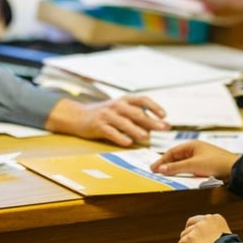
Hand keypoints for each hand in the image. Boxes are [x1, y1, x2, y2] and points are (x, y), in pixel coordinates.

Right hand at [46, 95, 168, 146]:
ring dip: (136, 129)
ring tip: (146, 137)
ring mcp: (106, 115)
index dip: (154, 106)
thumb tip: (156, 125)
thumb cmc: (104, 114)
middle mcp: (116, 105)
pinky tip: (128, 143)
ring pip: (123, 122)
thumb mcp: (120, 110)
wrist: (78, 115)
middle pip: (136, 112)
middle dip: (151, 120)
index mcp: (124, 100)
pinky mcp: (98, 126)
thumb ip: (136, 116)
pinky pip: (110, 131)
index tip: (164, 115)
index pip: (142, 100)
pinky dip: (120, 137)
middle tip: (163, 128)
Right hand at [150, 140, 238, 180]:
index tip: (153, 168)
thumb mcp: (193, 165)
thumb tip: (161, 169)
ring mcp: (201, 158)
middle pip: (177, 157)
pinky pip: (190, 169)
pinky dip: (183, 173)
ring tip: (165, 176)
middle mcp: (196, 150)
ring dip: (175, 169)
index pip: (172, 152)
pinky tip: (180, 178)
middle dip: (167, 164)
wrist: (235, 170)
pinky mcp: (205, 166)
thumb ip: (176, 167)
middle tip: (156, 172)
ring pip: (183, 164)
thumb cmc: (216, 163)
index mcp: (192, 145)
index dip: (162, 160)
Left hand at [179, 214, 231, 242]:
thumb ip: (211, 237)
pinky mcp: (190, 238)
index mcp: (216, 218)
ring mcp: (197, 228)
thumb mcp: (223, 240)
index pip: (201, 221)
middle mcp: (206, 220)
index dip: (199, 233)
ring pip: (184, 236)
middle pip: (190, 224)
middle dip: (189, 234)